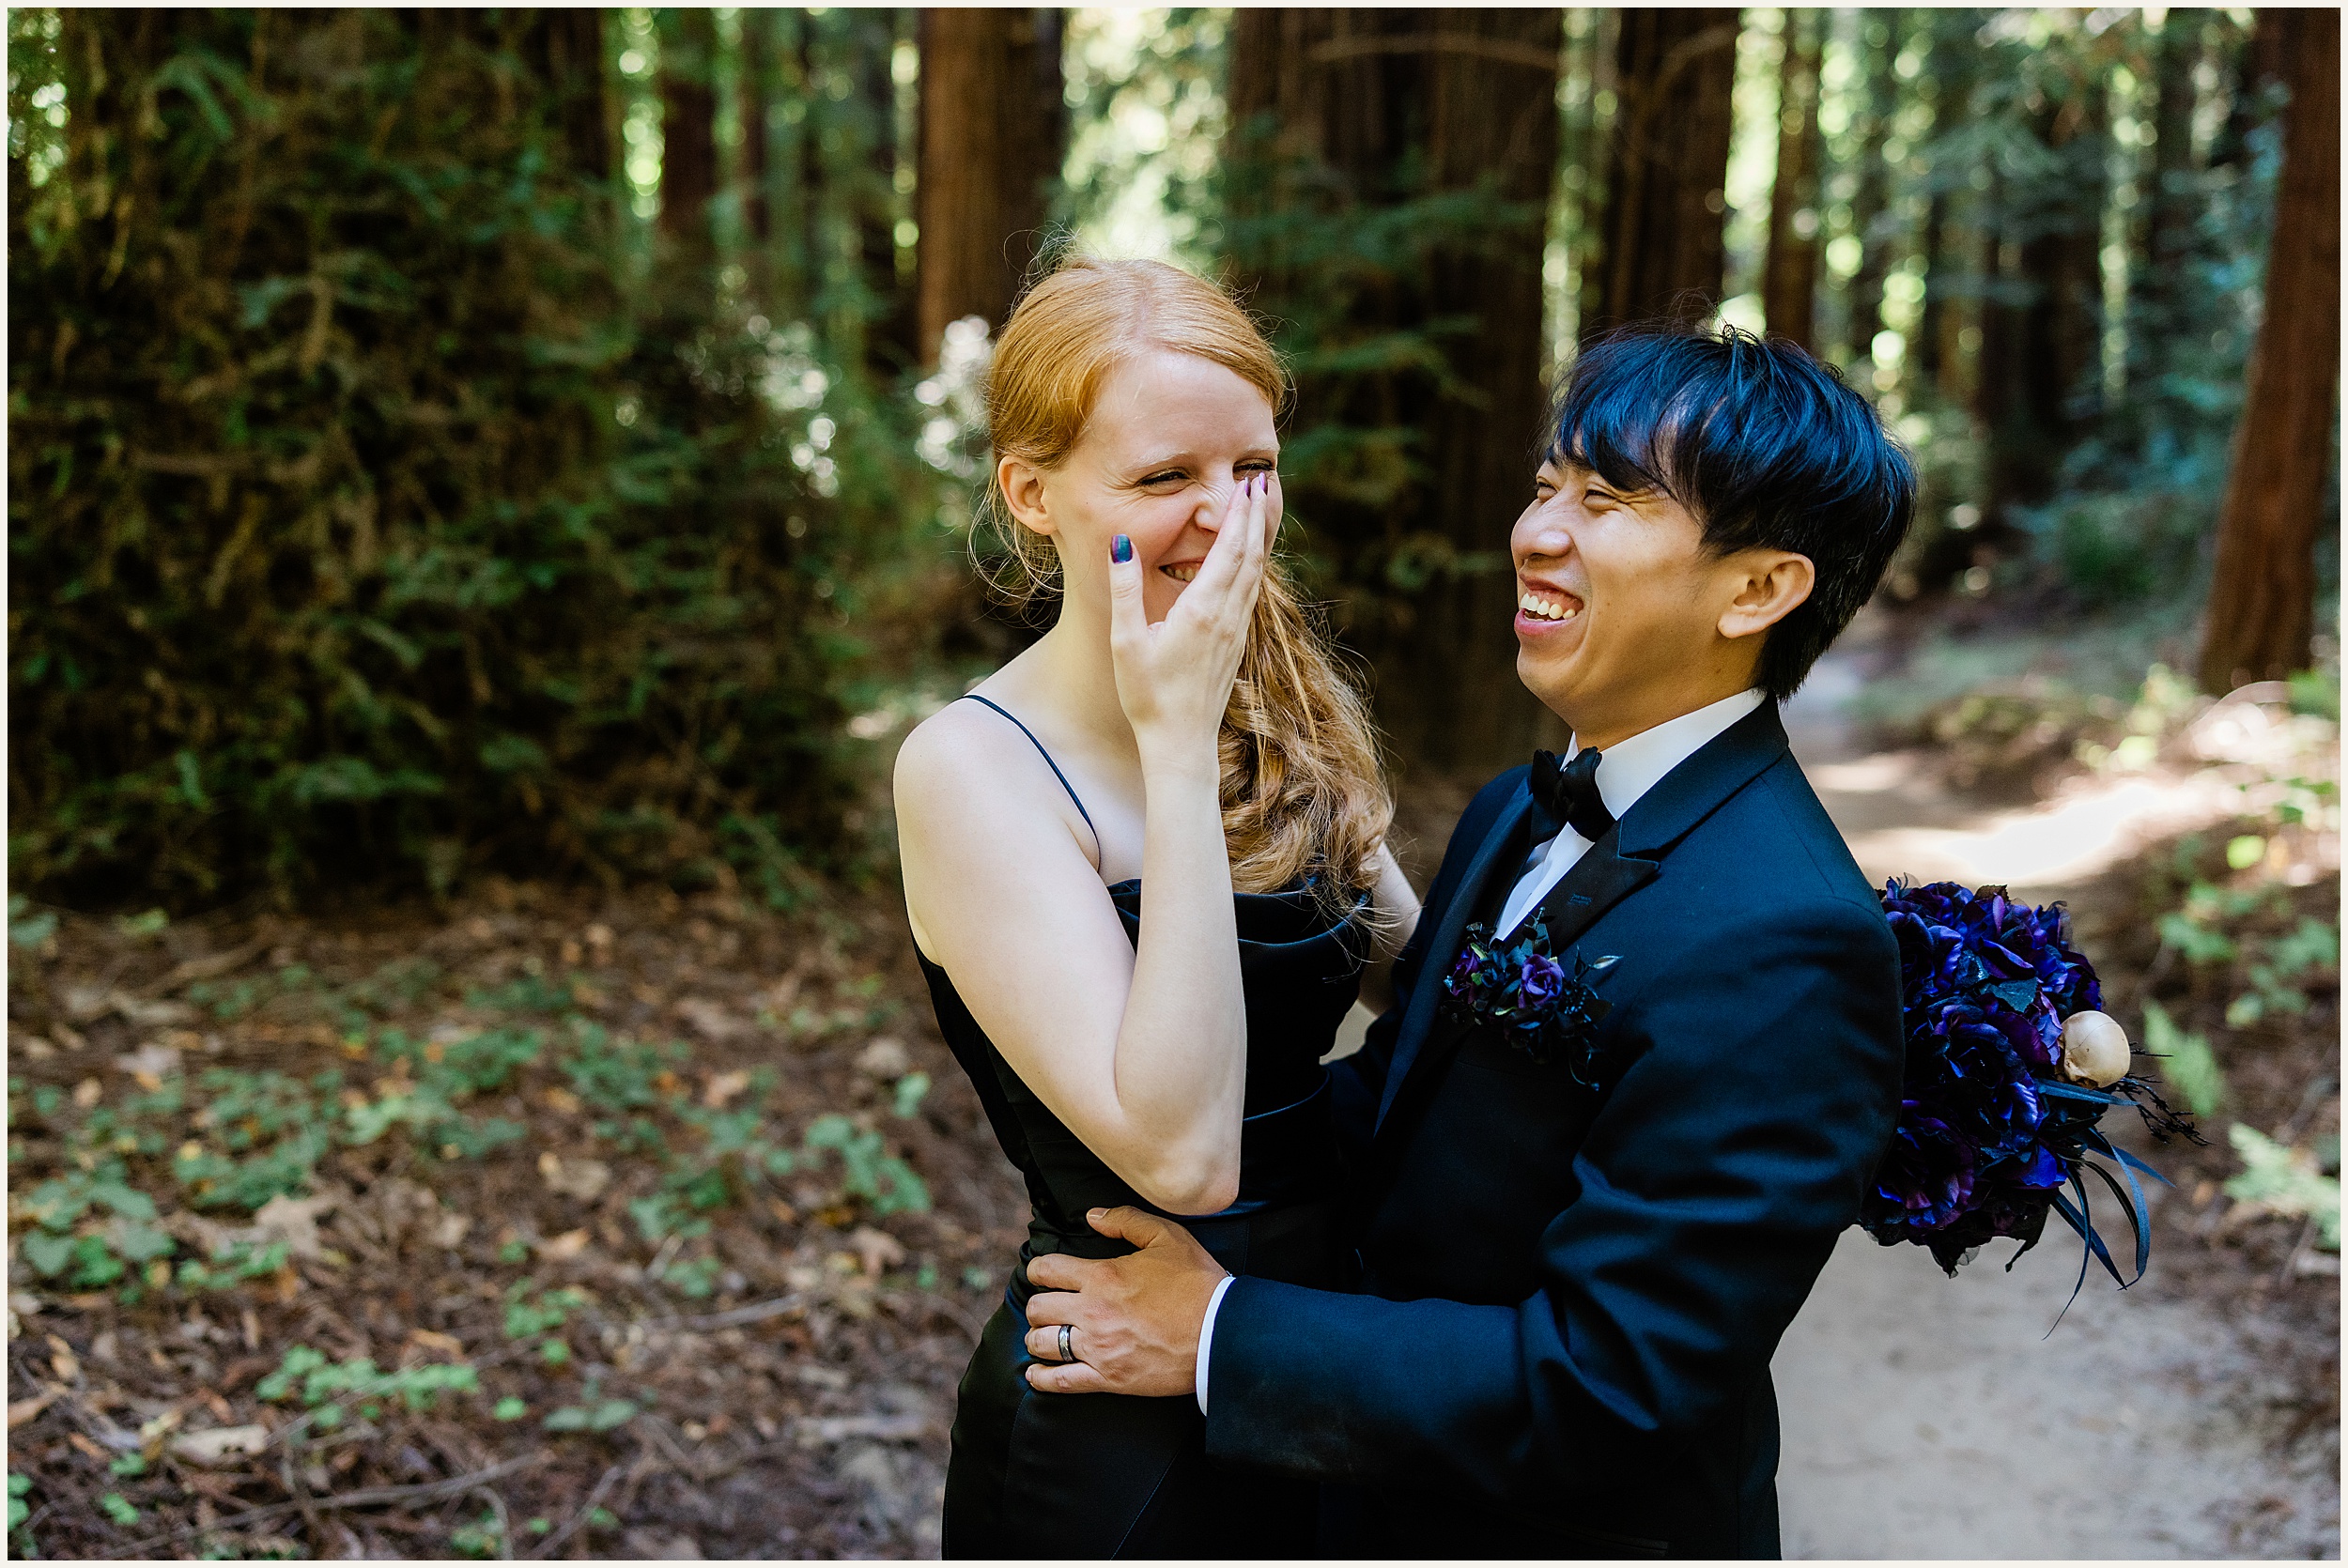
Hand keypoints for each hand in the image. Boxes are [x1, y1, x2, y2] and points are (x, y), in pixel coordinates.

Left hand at [1021, 1206, 1228, 1396]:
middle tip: (1050, 1307)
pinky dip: (1042, 1378)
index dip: (1037, 1270)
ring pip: (1042, 1344)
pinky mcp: (1109, 1379)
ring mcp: (1098, 1348)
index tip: (1041, 1274)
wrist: (1221, 1333)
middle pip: (1038, 1308)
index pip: (1046, 1270)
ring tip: (1046, 1337)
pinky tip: (1037, 1373)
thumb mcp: (1167, 1236)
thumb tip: (1093, 1217)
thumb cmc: (1197, 1283)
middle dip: (1039, 1305)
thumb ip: (1126, 1220)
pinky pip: (1061, 1382)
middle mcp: (1092, 1312)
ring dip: (1038, 1338)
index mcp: (1101, 1276)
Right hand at [1106, 473, 1276, 763]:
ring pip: (1255, 575)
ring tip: (1261, 511)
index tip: (1248, 484)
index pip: (1229, 550)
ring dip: (1259, 539)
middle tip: (1261, 482)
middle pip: (1249, 556)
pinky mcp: (1236, 646)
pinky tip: (1252, 561)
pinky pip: (1251, 595)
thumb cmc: (1147, 695)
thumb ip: (1125, 589)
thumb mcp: (1126, 641)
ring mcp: (1236, 633)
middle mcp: (1226, 617)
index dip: (1241, 515)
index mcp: (1201, 610)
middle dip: (1255, 517)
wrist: (1180, 742)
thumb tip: (1121, 543)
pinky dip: (1255, 567)